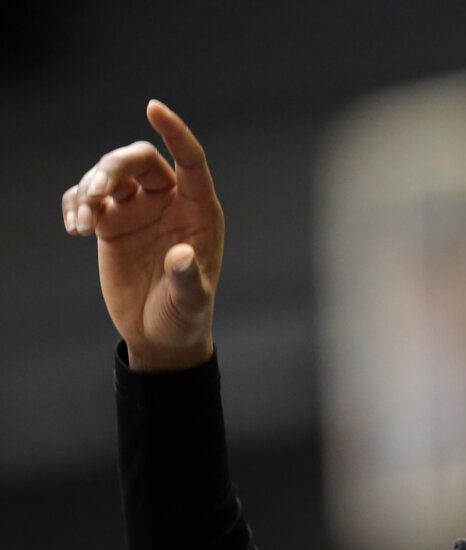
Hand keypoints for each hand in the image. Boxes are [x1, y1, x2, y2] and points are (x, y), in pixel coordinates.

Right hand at [63, 100, 223, 370]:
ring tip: (81, 225)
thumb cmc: (184, 317)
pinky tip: (73, 228)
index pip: (191, 160)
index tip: (153, 107)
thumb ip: (188, 279)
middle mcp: (170, 204)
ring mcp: (139, 211)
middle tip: (94, 196)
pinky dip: (75, 204)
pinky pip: (87, 198)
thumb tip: (182, 255)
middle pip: (139, 160)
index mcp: (200, 212)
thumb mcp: (191, 303)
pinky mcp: (112, 224)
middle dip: (112, 169)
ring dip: (88, 189)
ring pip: (110, 175)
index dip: (175, 132)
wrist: (158, 335)